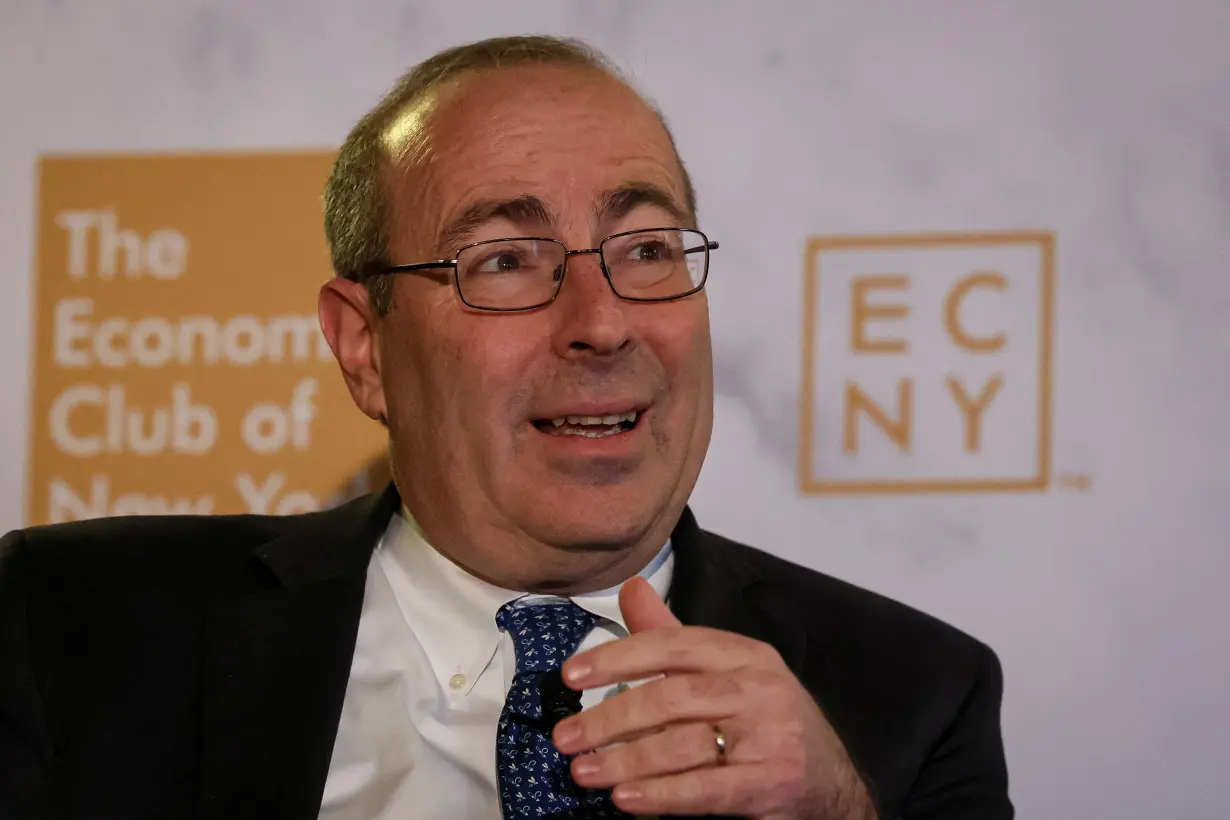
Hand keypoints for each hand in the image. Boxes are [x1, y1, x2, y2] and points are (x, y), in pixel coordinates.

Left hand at [553, 578, 877, 818]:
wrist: (830, 779)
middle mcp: (757, 689)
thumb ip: (672, 634)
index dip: (618, 657)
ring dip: (625, 760)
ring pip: (683, 744)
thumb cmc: (764, 718)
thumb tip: (631, 588)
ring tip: (584, 772)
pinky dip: (660, 794)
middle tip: (566, 736)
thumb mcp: (725, 670)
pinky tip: (625, 798)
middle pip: (672, 697)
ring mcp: (768, 737)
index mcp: (743, 654)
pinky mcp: (769, 783)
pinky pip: (705, 789)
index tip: (571, 674)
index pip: (673, 645)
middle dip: (611, 717)